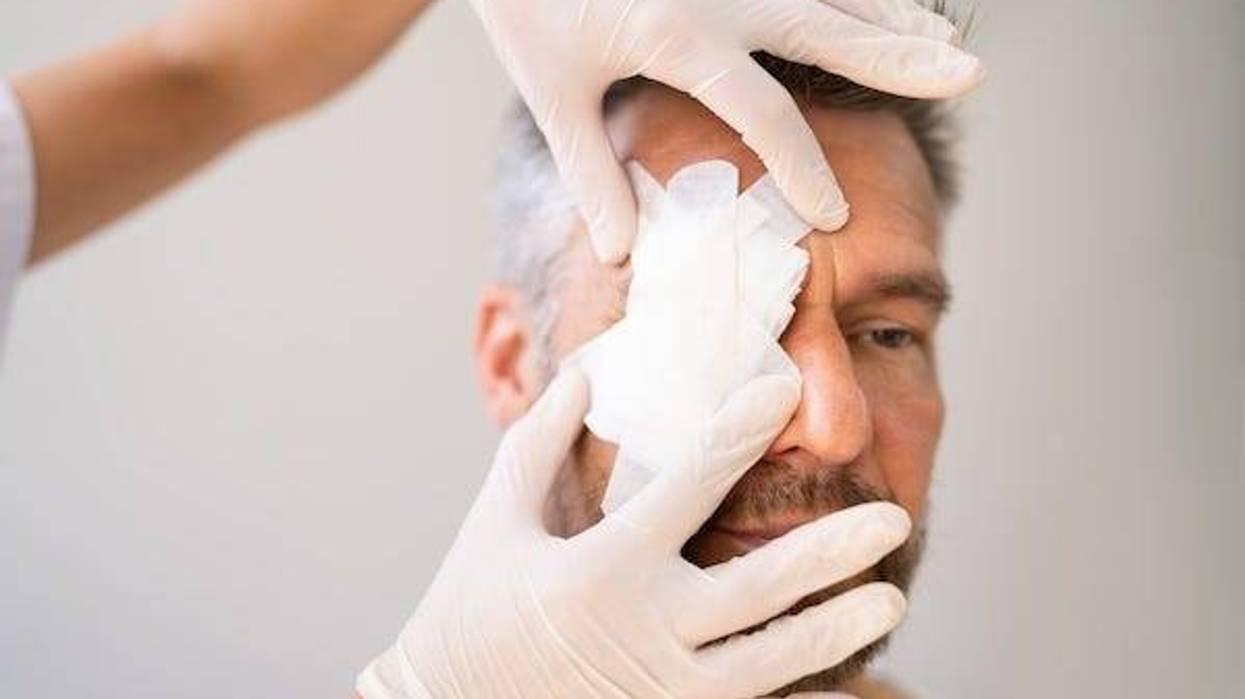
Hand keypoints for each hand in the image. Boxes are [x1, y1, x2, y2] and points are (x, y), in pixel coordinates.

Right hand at [357, 367, 913, 697]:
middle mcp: (641, 631)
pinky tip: (848, 686)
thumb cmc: (470, 609)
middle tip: (892, 516)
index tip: (782, 390)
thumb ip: (540, 442)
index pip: (687, 487)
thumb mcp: (498, 519)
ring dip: (836, 629)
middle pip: (757, 588)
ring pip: (770, 661)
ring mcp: (659, 689)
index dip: (739, 431)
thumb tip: (581, 372)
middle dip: (831, 553)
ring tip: (892, 597)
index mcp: (599, 570)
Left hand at [468, 0, 983, 261]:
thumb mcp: (552, 94)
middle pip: (831, 28)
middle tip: (967, 78)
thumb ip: (592, 172)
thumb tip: (624, 252)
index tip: (836, 216)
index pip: (765, 110)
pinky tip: (890, 4)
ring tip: (947, 44)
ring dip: (892, 15)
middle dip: (901, 59)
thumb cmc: (523, 5)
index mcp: (680, 35)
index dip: (803, 167)